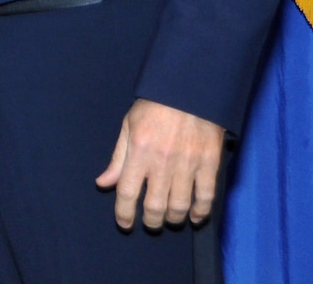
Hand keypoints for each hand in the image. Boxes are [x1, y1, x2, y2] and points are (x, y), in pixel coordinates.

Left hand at [94, 98, 224, 229]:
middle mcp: (162, 162)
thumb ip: (118, 158)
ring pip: (179, 206)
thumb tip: (103, 183)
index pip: (127, 193)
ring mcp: (188, 164)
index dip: (124, 214)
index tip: (124, 224)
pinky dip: (200, 212)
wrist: (190, 89)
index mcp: (139, 152)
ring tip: (169, 219)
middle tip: (150, 221)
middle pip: (154, 206)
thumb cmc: (155, 106)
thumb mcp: (128, 126)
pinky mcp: (209, 164)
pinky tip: (194, 217)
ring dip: (172, 219)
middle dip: (150, 221)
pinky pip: (206, 197)